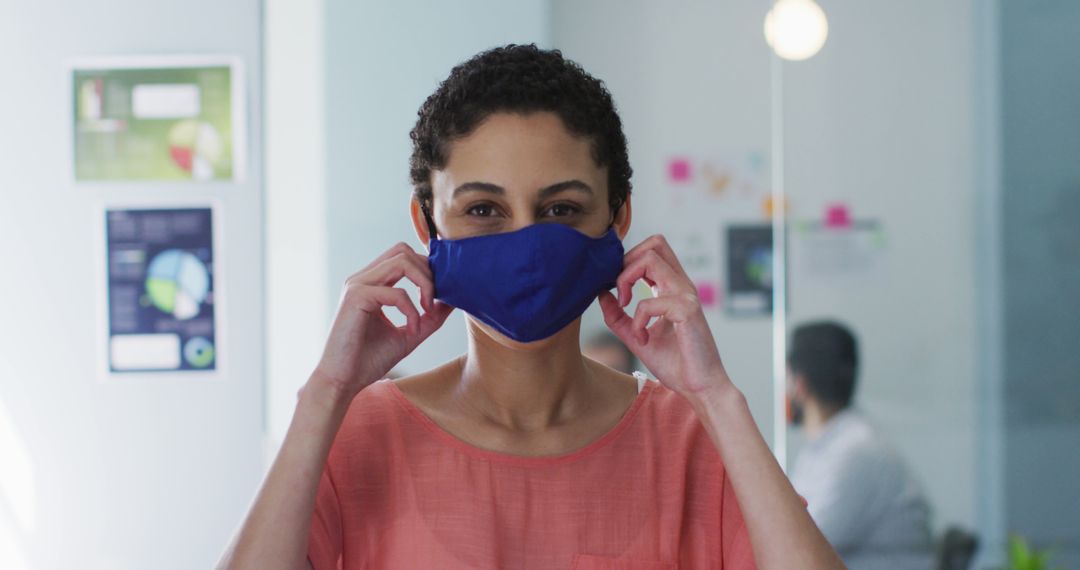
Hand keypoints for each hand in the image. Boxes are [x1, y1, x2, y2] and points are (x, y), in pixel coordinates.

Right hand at [311, 242, 453, 398]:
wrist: (342, 381)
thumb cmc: (369, 360)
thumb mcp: (410, 334)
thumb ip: (430, 317)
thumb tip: (452, 300)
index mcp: (372, 283)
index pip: (404, 257)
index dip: (427, 270)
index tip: (441, 296)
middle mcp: (363, 279)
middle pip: (404, 251)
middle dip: (428, 272)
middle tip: (434, 301)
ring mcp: (358, 285)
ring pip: (402, 261)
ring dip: (424, 284)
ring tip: (428, 310)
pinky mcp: (356, 297)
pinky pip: (396, 292)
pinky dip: (411, 310)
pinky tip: (412, 329)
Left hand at [598, 234, 728, 398]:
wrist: (700, 388)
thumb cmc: (675, 363)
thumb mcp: (636, 336)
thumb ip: (618, 316)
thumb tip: (601, 293)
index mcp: (673, 288)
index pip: (652, 250)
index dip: (627, 261)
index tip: (615, 289)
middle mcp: (682, 285)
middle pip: (654, 242)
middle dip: (627, 261)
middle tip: (620, 291)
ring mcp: (686, 295)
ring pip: (651, 259)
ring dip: (627, 279)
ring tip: (624, 305)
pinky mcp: (687, 311)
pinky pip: (649, 301)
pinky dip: (638, 319)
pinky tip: (642, 338)